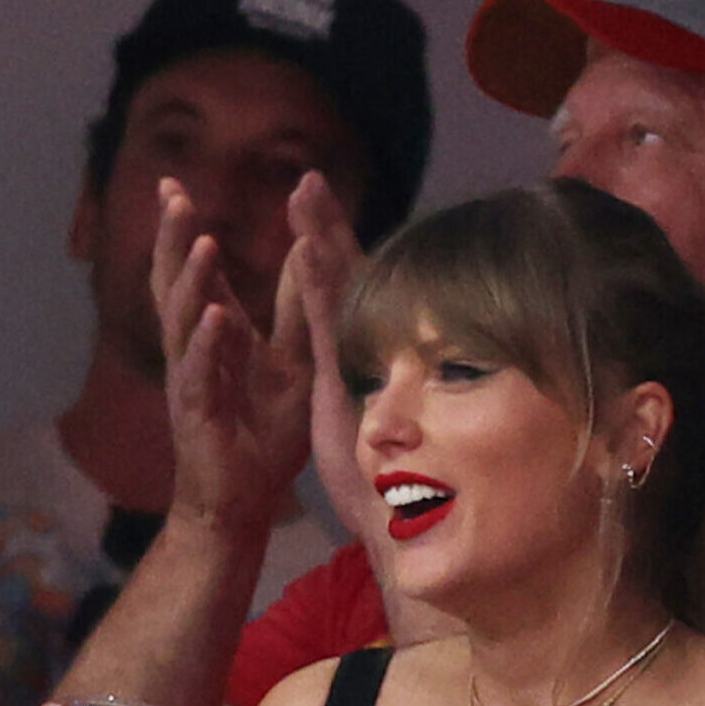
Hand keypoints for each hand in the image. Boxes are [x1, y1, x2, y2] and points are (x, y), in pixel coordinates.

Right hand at [149, 176, 314, 530]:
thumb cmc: (262, 435)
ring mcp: (191, 382)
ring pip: (182, 322)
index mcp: (212, 336)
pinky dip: (206, 345)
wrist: (240, 504)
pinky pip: (198, 374)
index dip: (181, 230)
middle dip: (169, 238)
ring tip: (200, 242)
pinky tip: (214, 317)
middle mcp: (193, 351)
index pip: (193, 273)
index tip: (172, 184)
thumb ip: (292, 309)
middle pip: (173, 284)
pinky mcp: (199, 415)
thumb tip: (305, 250)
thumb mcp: (290, 360)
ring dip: (191, 281)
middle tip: (169, 192)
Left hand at [280, 173, 375, 539]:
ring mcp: (357, 364)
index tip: (309, 200)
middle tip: (307, 177)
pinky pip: (328, 328)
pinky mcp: (345, 385)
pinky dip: (317, 286)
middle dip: (325, 225)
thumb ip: (370, 376)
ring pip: (340, 292)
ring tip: (303, 194)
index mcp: (358, 357)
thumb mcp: (365, 416)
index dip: (329, 244)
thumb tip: (377, 352)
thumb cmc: (387, 477)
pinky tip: (302, 250)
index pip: (344, 290)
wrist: (402, 528)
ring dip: (322, 238)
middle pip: (347, 277)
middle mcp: (366, 353)